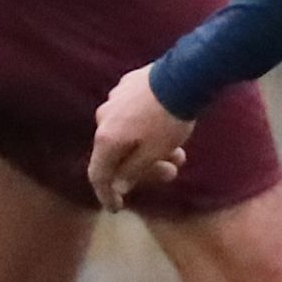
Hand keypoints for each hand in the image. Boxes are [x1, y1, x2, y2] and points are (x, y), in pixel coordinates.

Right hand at [87, 62, 195, 210]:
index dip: (106, 194)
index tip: (116, 207)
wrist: (183, 75)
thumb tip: (118, 185)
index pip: (98, 174)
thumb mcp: (154, 152)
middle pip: (117, 154)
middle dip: (144, 168)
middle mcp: (103, 118)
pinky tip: (166, 129)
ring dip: (149, 148)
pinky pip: (132, 116)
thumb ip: (133, 171)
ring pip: (127, 133)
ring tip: (179, 153)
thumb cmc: (168, 119)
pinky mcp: (127, 86)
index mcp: (106, 138)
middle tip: (171, 171)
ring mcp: (114, 99)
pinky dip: (146, 129)